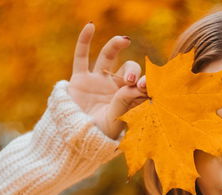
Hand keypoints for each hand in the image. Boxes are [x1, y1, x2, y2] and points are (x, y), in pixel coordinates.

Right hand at [68, 22, 147, 139]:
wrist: (73, 140)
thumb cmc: (98, 135)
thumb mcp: (114, 121)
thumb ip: (123, 103)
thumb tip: (133, 84)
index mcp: (128, 99)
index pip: (141, 84)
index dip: (147, 81)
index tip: (148, 85)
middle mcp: (114, 87)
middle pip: (129, 69)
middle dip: (132, 72)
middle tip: (131, 82)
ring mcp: (96, 81)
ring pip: (108, 57)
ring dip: (116, 46)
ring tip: (124, 40)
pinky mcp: (79, 79)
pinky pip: (81, 56)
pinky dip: (84, 41)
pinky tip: (90, 27)